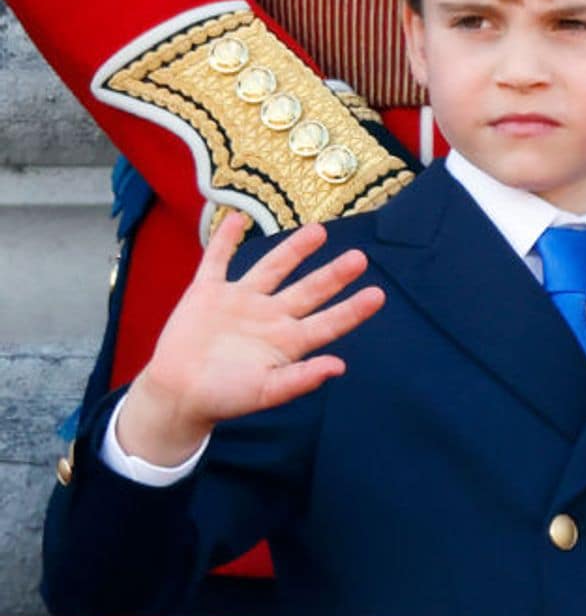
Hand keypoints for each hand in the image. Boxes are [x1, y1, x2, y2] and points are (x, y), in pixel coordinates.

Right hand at [116, 215, 383, 466]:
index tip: (378, 295)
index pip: (327, 322)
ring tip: (318, 231)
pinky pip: (217, 261)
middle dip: (333, 275)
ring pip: (272, 268)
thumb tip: (339, 367)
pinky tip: (236, 217)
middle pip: (308, 290)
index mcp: (287, 341)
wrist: (176, 395)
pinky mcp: (207, 293)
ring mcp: (240, 301)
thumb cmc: (222, 398)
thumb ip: (300, 379)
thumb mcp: (265, 392)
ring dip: (294, 249)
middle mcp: (269, 316)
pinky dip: (224, 240)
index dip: (353, 310)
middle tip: (359, 257)